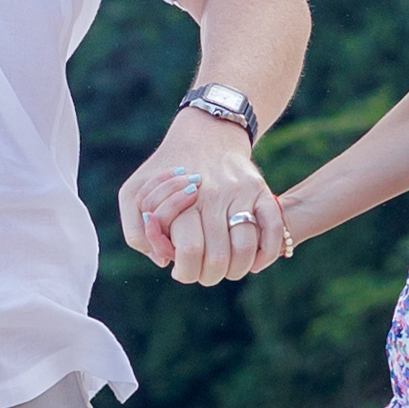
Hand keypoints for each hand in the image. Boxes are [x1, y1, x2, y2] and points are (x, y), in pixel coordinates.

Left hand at [116, 120, 285, 287]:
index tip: (180, 268)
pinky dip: (267, 254)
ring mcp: (241, 192)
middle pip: (219, 256)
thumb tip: (163, 261)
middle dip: (208, 275)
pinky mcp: (261, 190)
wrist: (206, 132)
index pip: (190, 250)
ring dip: (236, 270)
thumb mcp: (134, 193)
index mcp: (183, 198)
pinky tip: (254, 263)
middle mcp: (214, 195)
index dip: (185, 271)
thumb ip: (137, 232)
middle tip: (203, 271)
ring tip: (226, 269)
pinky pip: (273, 228)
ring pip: (246, 248)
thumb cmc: (165, 171)